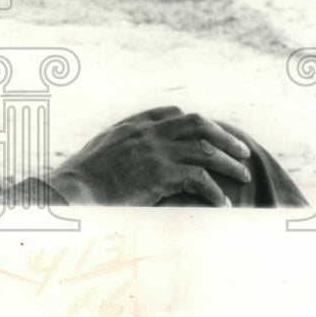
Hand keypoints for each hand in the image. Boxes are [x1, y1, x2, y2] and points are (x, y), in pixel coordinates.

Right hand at [48, 106, 251, 206]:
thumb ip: (117, 146)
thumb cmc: (80, 179)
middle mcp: (147, 133)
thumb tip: (124, 156)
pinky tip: (221, 202)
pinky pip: (199, 178)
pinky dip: (214, 191)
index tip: (207, 134)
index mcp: (132, 125)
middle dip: (223, 136)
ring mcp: (155, 151)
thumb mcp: (98, 152)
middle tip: (241, 150)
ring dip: (229, 163)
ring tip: (243, 176)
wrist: (72, 191)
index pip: (170, 113)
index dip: (193, 123)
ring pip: (206, 149)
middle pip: (197, 124)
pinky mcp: (161, 174)